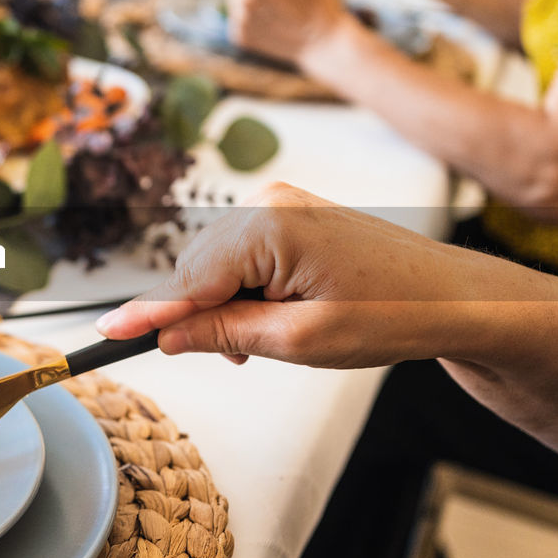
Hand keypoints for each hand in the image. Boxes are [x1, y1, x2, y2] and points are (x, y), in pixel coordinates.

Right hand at [95, 183, 493, 367]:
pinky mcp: (292, 213)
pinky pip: (242, 253)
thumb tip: (166, 335)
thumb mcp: (300, 340)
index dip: (153, 314)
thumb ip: (224, 334)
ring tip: (267, 339)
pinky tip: (272, 313)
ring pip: (216, 262)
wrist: (453, 295)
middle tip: (239, 356)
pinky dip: (245, 288)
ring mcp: (282, 203)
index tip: (105, 336)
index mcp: (272, 225)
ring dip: (225, 304)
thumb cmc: (392, 314)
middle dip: (204, 314)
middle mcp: (270, 201)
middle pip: (197, 267)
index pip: (191, 278)